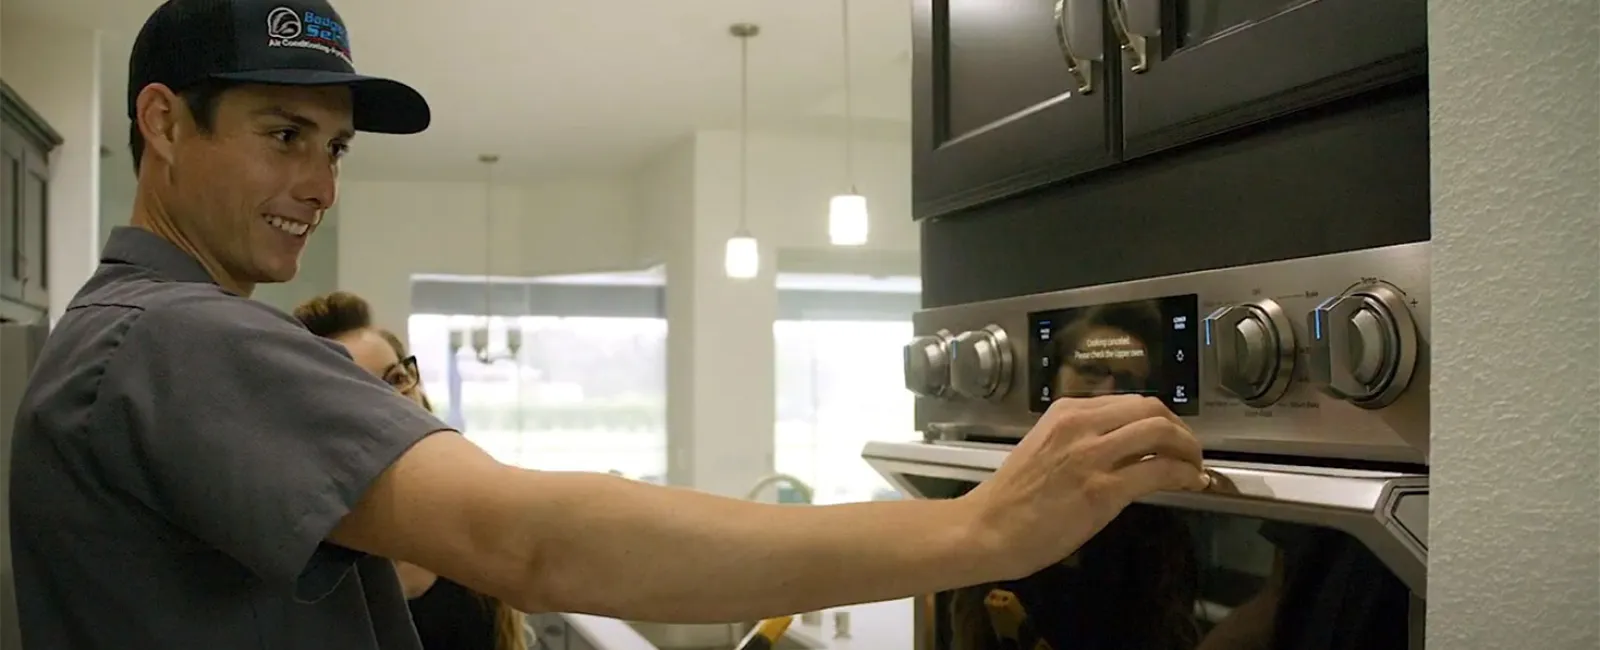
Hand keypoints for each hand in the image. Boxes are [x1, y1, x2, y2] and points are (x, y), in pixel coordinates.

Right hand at [961, 395, 1208, 578]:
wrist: (989, 528)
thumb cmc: (1013, 497)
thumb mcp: (1045, 448)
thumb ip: (1080, 438)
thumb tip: (1122, 444)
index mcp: (1066, 412)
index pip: (1128, 402)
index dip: (1159, 418)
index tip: (1171, 436)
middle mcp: (1081, 424)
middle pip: (1151, 409)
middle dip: (1180, 429)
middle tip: (1190, 450)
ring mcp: (1093, 455)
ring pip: (1160, 433)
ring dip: (1189, 449)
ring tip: (1195, 466)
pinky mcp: (1104, 489)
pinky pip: (1159, 471)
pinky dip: (1184, 475)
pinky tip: (1191, 484)